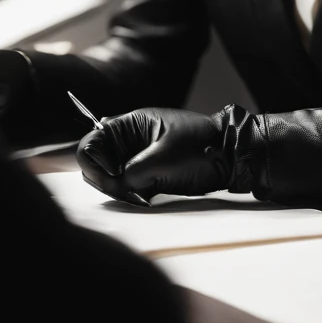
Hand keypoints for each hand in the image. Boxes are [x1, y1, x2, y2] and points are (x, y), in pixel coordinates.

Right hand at [77, 103, 255, 204]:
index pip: (91, 143)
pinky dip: (130, 196)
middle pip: (95, 163)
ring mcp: (135, 158)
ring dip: (118, 191)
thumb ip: (131, 173)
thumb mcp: (163, 159)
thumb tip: (114, 186)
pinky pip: (125, 188)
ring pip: (109, 179)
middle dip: (105, 181)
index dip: (93, 163)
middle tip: (128, 191)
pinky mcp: (145, 175)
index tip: (111, 178)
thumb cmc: (200, 148)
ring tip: (142, 195)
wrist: (230, 158)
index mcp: (129, 124)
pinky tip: (146, 198)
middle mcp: (128, 140)